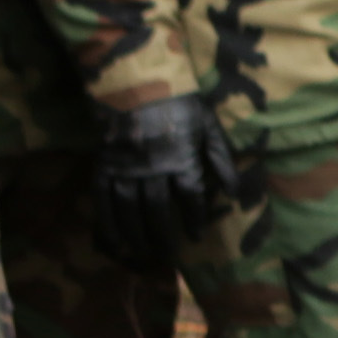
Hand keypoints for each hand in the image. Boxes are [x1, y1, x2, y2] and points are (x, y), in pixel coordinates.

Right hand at [96, 94, 242, 258]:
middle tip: (168, 255)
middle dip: (164, 236)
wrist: (136, 82)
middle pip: (159, 209)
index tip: (196, 236)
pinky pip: (103, 199)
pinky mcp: (104, 164)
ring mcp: (125, 167)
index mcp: (181, 157)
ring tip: (144, 254)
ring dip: (136, 234)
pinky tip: (113, 239)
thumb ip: (220, 159)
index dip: (194, 218)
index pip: (190, 196)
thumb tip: (234, 191)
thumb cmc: (178, 104)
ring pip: (130, 209)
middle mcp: (153, 167)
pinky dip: (106, 221)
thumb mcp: (208, 125)